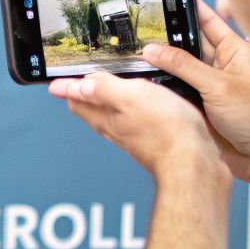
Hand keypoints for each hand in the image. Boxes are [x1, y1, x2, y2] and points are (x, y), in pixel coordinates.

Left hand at [48, 69, 221, 179]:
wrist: (194, 165)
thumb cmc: (166, 133)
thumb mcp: (131, 98)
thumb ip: (104, 89)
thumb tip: (80, 83)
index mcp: (106, 118)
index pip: (77, 100)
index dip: (66, 87)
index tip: (55, 83)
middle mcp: (117, 130)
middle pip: (91, 110)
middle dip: (82, 95)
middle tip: (73, 86)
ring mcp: (135, 136)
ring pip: (113, 117)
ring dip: (106, 103)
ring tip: (101, 93)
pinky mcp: (155, 140)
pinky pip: (135, 121)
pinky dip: (131, 110)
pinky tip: (139, 106)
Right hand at [135, 2, 249, 185]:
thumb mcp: (218, 86)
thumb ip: (184, 66)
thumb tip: (154, 50)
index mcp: (235, 50)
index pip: (207, 20)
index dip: (187, 7)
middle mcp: (220, 64)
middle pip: (187, 42)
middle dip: (166, 36)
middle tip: (140, 29)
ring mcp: (208, 84)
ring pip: (179, 66)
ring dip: (162, 62)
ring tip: (136, 52)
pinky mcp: (199, 103)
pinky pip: (176, 87)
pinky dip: (162, 84)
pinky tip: (145, 79)